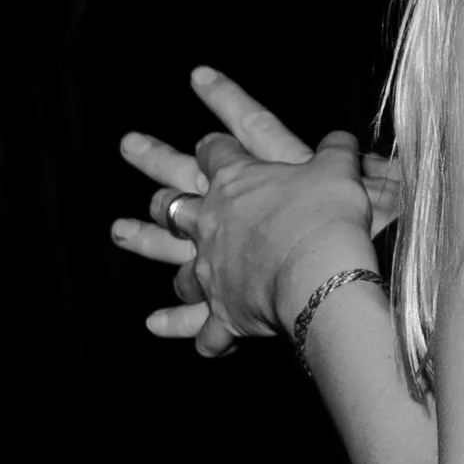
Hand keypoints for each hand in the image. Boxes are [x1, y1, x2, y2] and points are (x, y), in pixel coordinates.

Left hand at [113, 67, 378, 359]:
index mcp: (237, 181)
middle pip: (173, 195)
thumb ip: (336, 152)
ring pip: (168, 254)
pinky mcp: (222, 310)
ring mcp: (210, 267)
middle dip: (156, 173)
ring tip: (122, 232)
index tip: (210, 141)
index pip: (216, 151)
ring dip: (146, 242)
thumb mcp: (339, 172)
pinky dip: (178, 324)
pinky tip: (156, 325)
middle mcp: (211, 221)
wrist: (322, 276)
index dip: (213, 144)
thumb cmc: (328, 217)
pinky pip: (194, 321)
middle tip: (131, 148)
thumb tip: (341, 139)